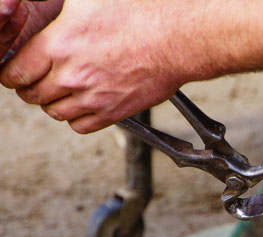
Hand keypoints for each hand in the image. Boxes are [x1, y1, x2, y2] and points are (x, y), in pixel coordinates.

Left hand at [0, 0, 194, 133]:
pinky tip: (84, 104)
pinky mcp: (113, 112)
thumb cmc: (139, 16)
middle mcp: (72, 75)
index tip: (18, 72)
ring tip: (63, 92)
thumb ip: (57, 12)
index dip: (12, 73)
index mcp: (59, 45)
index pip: (15, 72)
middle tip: (39, 80)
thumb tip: (37, 5)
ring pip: (55, 113)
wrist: (174, 40)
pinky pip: (81, 126)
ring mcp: (92, 97)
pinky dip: (77, 118)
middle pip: (32, 95)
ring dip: (54, 103)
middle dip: (31, 88)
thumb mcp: (87, 1)